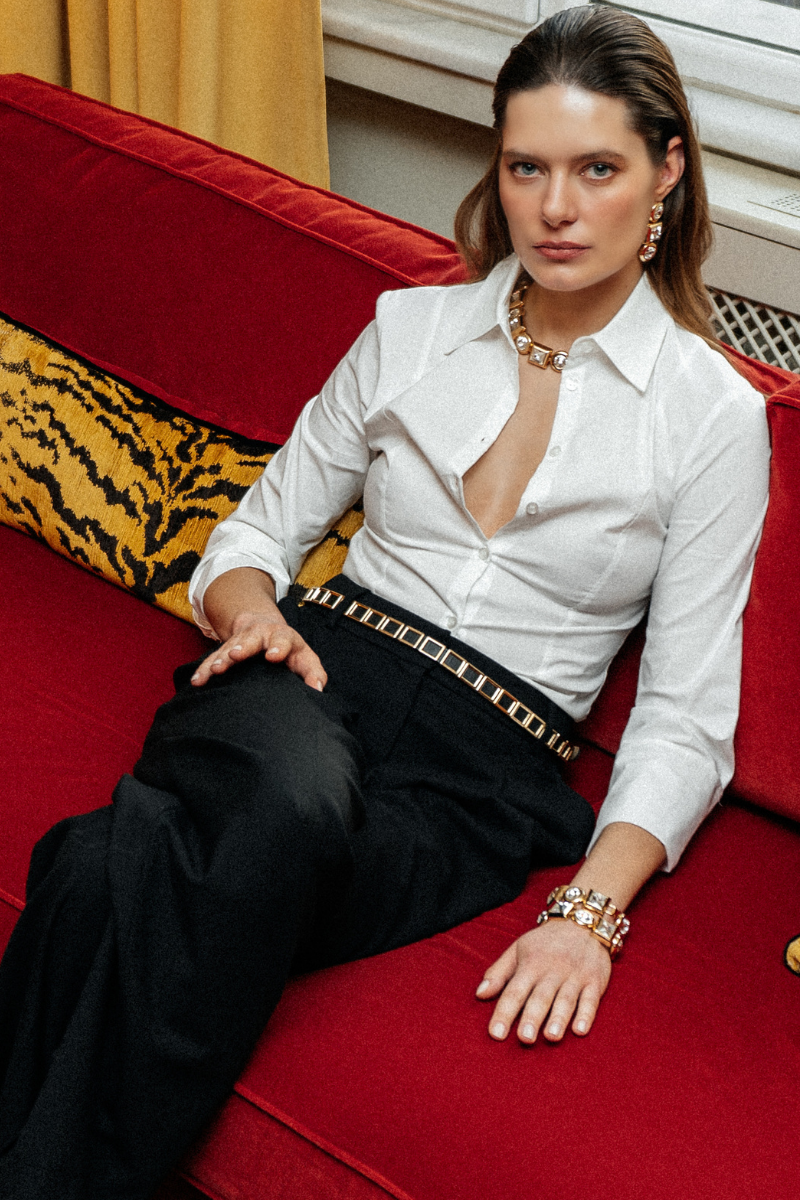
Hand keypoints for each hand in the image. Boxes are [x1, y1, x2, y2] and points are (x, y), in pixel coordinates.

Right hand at [190, 611, 326, 690]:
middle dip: (243, 647)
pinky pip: (212, 660)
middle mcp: (260, 636)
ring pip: (228, 648)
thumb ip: (313, 673)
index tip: (273, 656)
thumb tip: (317, 690)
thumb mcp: (305, 657)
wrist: (263, 627)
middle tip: (235, 655)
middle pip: (251, 639)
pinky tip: (197, 682)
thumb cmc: (289, 650)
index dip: (278, 647)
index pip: (283, 639)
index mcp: (283, 637)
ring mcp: (240, 642)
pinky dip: (204, 670)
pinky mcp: (225, 651)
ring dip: (220, 659)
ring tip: (214, 671)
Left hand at [476, 918, 611, 1043]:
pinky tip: (580, 1030)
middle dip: (532, 1017)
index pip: (514, 991)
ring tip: (551, 1037)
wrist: (582, 922)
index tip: (495, 1034)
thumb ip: (498, 973)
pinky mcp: (594, 981)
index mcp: (530, 964)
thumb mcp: (518, 950)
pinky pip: (591, 999)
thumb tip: (479, 994)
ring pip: (566, 999)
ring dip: (558, 1018)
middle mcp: (552, 971)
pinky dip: (586, 1014)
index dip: (504, 1012)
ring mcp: (575, 976)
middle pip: (541, 997)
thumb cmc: (545, 942)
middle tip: (524, 1039)